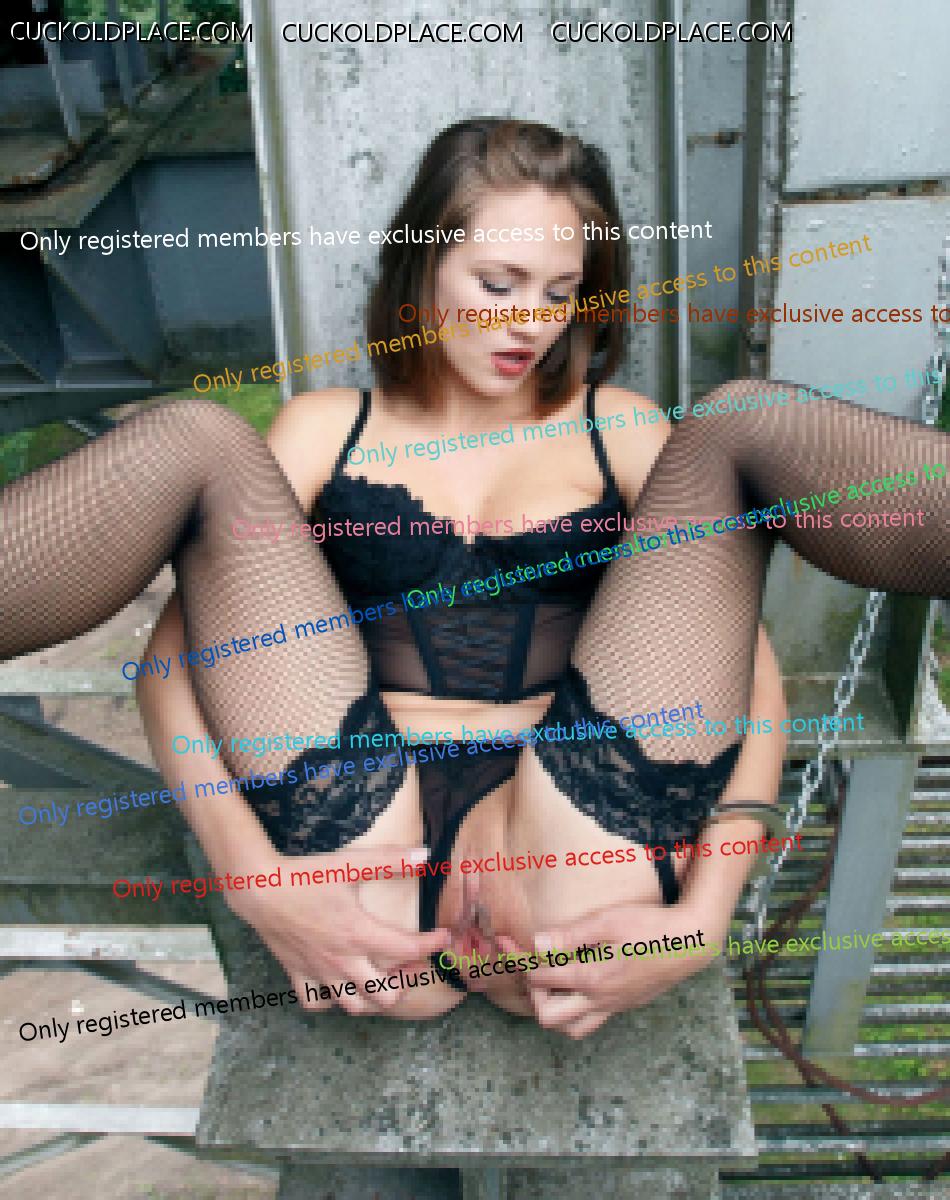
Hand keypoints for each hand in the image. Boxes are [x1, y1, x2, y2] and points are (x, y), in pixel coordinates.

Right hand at [226, 845, 449, 1015]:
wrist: (259, 889)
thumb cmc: (305, 875)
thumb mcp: (350, 863)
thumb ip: (390, 861)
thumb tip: (426, 854)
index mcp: (359, 934)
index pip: (409, 949)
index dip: (433, 944)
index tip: (443, 936)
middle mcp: (343, 961)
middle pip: (385, 996)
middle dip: (406, 983)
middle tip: (411, 964)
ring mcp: (320, 972)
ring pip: (354, 1006)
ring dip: (372, 997)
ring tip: (380, 978)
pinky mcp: (298, 975)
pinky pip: (317, 1003)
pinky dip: (331, 1000)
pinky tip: (338, 983)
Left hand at [498, 900, 719, 1039]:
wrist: (691, 943)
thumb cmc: (650, 926)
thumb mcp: (609, 921)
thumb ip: (571, 935)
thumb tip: (536, 943)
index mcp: (593, 978)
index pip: (541, 979)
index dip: (522, 962)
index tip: (512, 945)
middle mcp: (601, 1000)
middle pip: (550, 1017)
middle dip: (534, 995)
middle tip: (535, 969)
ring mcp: (613, 1006)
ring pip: (571, 1029)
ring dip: (554, 1009)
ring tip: (553, 982)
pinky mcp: (624, 1006)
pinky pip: (591, 1022)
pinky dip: (574, 1011)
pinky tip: (577, 985)